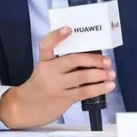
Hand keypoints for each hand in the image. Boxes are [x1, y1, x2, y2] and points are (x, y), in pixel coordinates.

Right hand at [0, 27, 115, 128]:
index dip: (57, 35)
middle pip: (73, 60)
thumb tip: (90, 57)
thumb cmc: (41, 85)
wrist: (25, 108)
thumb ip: (61, 62)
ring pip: (81, 77)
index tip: (68, 29)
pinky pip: (84, 92)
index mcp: (44, 61)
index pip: (46, 45)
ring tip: (110, 73)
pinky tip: (108, 86)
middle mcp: (49, 71)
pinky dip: (99, 88)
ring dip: (99, 74)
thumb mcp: (46, 70)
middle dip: (93, 59)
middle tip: (106, 60)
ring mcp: (56, 85)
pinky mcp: (63, 98)